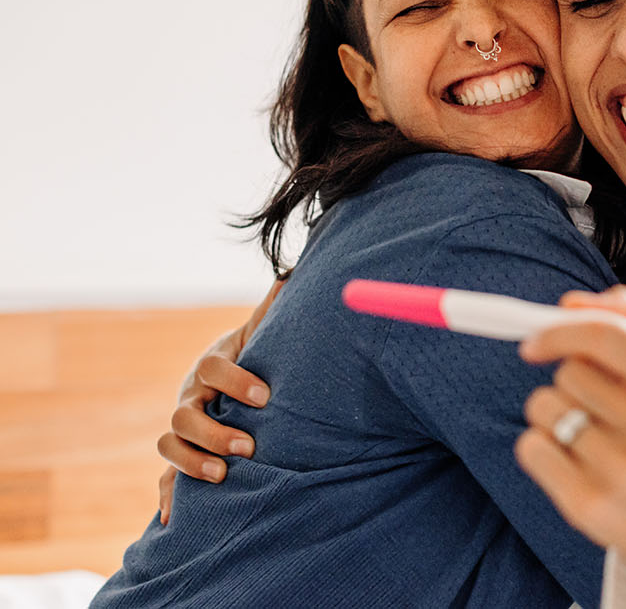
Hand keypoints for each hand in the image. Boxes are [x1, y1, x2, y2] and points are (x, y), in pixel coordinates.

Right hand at [155, 278, 281, 523]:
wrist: (227, 382)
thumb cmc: (251, 357)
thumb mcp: (260, 334)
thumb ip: (272, 310)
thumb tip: (292, 272)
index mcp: (210, 366)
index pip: (213, 368)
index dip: (235, 380)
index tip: (265, 396)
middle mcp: (189, 397)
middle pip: (185, 414)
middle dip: (214, 432)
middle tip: (249, 447)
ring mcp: (181, 428)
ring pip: (170, 445)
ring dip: (191, 462)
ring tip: (223, 476)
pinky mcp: (180, 456)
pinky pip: (165, 478)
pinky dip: (169, 497)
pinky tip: (176, 520)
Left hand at [516, 285, 625, 574]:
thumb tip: (570, 303)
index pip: (608, 336)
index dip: (562, 331)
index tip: (536, 341)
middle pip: (571, 373)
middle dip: (567, 379)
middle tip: (590, 402)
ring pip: (545, 407)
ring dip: (550, 412)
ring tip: (583, 433)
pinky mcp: (588, 504)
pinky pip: (530, 447)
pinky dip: (538, 447)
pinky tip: (569, 461)